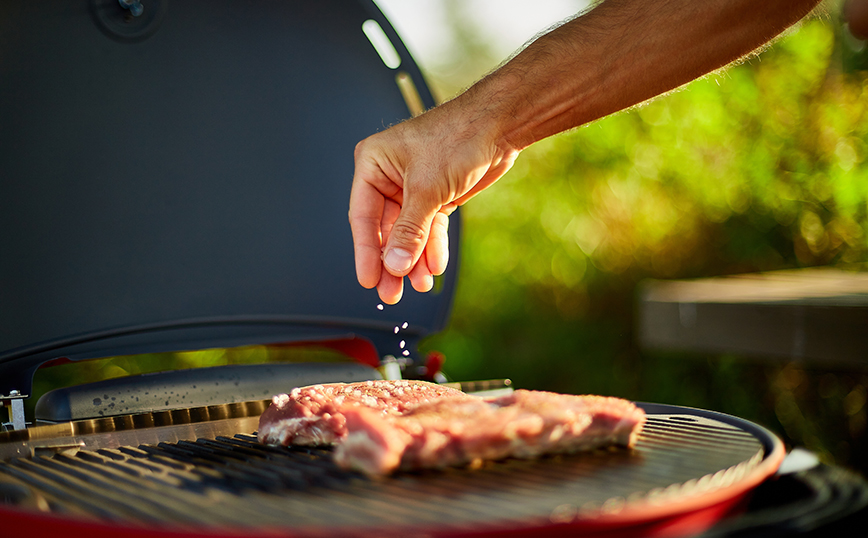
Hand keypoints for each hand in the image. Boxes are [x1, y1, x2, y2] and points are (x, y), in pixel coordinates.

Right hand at [349, 102, 517, 303]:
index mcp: (374, 163)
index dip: (366, 252)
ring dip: (414, 260)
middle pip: (385, 229)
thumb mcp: (427, 189)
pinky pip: (429, 229)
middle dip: (392, 262)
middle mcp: (389, 176)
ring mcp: (413, 188)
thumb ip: (409, 230)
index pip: (363, 216)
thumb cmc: (458, 136)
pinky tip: (434, 267)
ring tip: (418, 284)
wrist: (499, 126)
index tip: (368, 279)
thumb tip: (394, 264)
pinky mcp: (436, 196)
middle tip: (391, 292)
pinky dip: (432, 247)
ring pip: (409, 233)